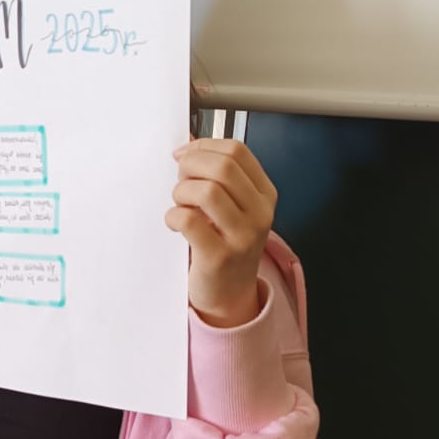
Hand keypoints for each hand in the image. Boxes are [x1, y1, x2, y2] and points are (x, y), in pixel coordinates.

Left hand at [165, 138, 276, 327]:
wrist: (229, 294)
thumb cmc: (224, 245)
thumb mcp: (230, 207)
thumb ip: (214, 175)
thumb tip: (188, 143)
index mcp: (264, 194)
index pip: (237, 151)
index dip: (205, 146)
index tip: (185, 155)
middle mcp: (259, 213)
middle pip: (223, 167)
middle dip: (191, 166)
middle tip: (180, 181)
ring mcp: (243, 236)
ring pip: (208, 191)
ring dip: (182, 192)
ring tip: (179, 204)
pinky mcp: (220, 256)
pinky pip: (189, 220)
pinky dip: (173, 215)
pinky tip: (174, 222)